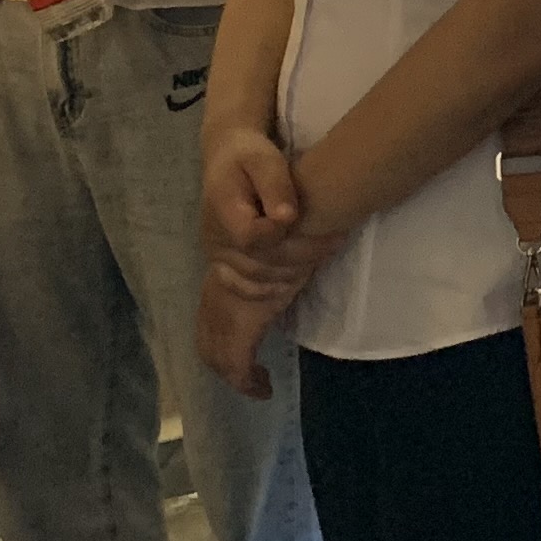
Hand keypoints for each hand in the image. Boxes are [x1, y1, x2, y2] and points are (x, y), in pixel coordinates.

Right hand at [198, 130, 330, 393]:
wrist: (228, 153)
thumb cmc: (248, 158)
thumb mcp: (262, 161)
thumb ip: (274, 186)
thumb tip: (285, 219)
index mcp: (227, 232)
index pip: (254, 258)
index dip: (294, 248)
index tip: (329, 252)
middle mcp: (218, 260)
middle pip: (216, 318)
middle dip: (236, 357)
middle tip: (261, 386)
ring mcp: (217, 271)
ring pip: (211, 325)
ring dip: (232, 357)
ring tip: (257, 386)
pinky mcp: (224, 276)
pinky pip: (216, 320)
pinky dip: (229, 348)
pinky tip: (253, 367)